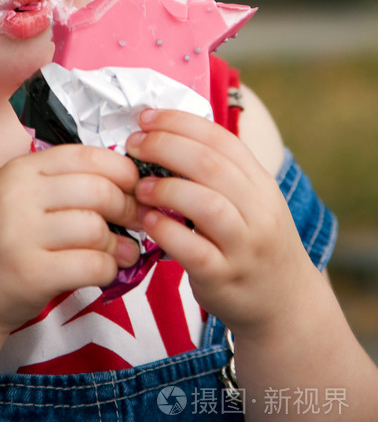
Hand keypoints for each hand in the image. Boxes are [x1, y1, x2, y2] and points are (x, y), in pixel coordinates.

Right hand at [0, 145, 140, 334]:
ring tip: (123, 252)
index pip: (86, 155)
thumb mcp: (23, 198)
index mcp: (21, 169)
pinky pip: (90, 264)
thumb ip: (65, 185)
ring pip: (95, 227)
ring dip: (119, 244)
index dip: (122, 170)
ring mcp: (20, 234)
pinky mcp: (29, 273)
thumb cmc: (2, 242)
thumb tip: (132, 183)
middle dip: (128, 207)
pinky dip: (107, 269)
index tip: (135, 188)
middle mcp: (17, 195)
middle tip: (136, 222)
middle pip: (98, 190)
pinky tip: (104, 271)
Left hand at [126, 109, 310, 338]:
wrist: (287, 304)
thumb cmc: (254, 242)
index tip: (146, 117)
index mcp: (261, 183)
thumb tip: (163, 134)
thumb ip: (217, 172)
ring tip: (140, 186)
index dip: (179, 122)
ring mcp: (244, 246)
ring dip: (166, 189)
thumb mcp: (250, 201)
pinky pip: (194, 249)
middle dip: (165, 146)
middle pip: (211, 165)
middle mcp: (258, 211)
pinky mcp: (225, 278)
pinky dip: (165, 231)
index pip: (221, 138)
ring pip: (207, 205)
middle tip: (134, 144)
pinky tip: (147, 221)